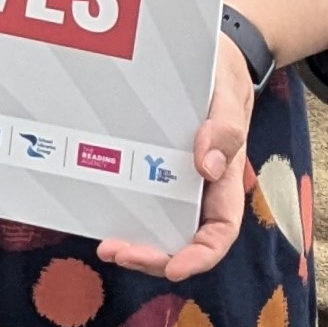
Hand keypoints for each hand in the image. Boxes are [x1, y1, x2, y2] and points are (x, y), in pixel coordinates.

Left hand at [97, 34, 257, 282]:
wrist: (208, 58)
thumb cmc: (223, 80)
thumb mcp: (228, 97)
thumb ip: (224, 130)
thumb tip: (206, 167)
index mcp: (225, 180)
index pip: (219, 231)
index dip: (199, 256)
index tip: (174, 268)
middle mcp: (199, 189)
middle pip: (182, 239)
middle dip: (152, 256)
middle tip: (116, 251)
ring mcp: (173, 181)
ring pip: (157, 226)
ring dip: (135, 242)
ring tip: (105, 244)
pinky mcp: (148, 167)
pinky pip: (137, 197)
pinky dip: (121, 212)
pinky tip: (98, 211)